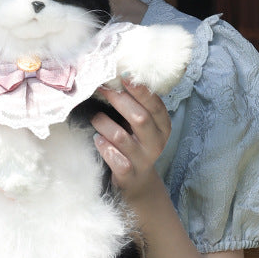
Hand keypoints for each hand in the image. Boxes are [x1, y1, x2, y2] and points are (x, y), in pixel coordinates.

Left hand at [90, 83, 170, 203]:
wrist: (135, 182)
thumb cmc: (134, 145)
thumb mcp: (141, 126)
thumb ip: (135, 106)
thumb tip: (116, 78)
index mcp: (163, 127)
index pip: (155, 105)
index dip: (140, 90)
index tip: (124, 76)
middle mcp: (156, 143)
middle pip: (140, 118)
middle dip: (119, 101)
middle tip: (102, 89)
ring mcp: (143, 160)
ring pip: (121, 137)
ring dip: (104, 124)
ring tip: (95, 118)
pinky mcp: (128, 175)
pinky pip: (115, 159)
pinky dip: (104, 147)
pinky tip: (98, 140)